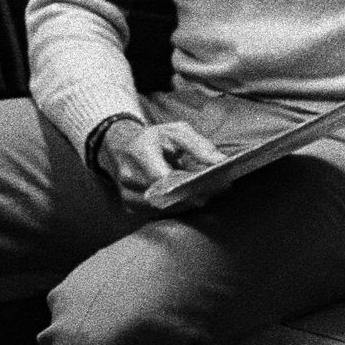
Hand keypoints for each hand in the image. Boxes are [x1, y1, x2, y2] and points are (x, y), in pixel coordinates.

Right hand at [99, 118, 224, 209]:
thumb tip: (220, 162)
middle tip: (217, 190)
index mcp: (139, 152)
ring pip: (163, 208)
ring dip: (186, 204)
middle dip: (193, 195)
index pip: (162, 177)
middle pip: (165, 196)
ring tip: (207, 194)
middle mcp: (129, 176)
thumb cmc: (154, 139)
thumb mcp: (177, 131)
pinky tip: (191, 199)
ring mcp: (128, 194)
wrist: (124, 147)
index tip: (209, 186)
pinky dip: (176, 207)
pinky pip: (158, 213)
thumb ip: (199, 146)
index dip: (186, 185)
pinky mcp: (132, 207)